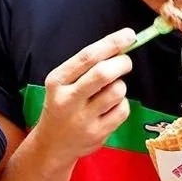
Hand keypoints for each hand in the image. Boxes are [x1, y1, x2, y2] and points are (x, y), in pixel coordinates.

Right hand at [33, 29, 136, 165]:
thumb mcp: (63, 83)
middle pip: (103, 74)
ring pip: (117, 91)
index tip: (129, 35)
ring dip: (120, 86)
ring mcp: (83, 119)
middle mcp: (68, 99)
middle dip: (122, 63)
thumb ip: (86, 66)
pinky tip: (111, 107)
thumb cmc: (63, 105)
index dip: (112, 43)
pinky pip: (122, 110)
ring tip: (111, 90)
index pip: (88, 57)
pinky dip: (122, 104)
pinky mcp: (97, 134)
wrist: (52, 144)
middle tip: (126, 62)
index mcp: (58, 81)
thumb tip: (120, 46)